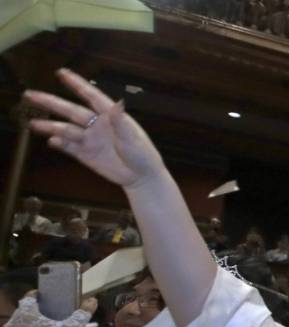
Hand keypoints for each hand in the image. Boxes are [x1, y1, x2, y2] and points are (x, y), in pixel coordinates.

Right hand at [23, 68, 165, 189]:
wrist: (141, 177)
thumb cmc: (142, 154)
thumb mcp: (134, 138)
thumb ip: (121, 123)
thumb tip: (118, 103)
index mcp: (109, 116)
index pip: (91, 96)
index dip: (76, 84)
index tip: (61, 72)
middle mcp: (96, 124)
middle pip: (71, 111)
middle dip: (51, 102)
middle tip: (30, 94)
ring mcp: (89, 139)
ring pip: (66, 129)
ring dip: (50, 126)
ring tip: (32, 123)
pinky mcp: (85, 154)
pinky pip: (69, 147)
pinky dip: (60, 144)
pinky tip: (51, 140)